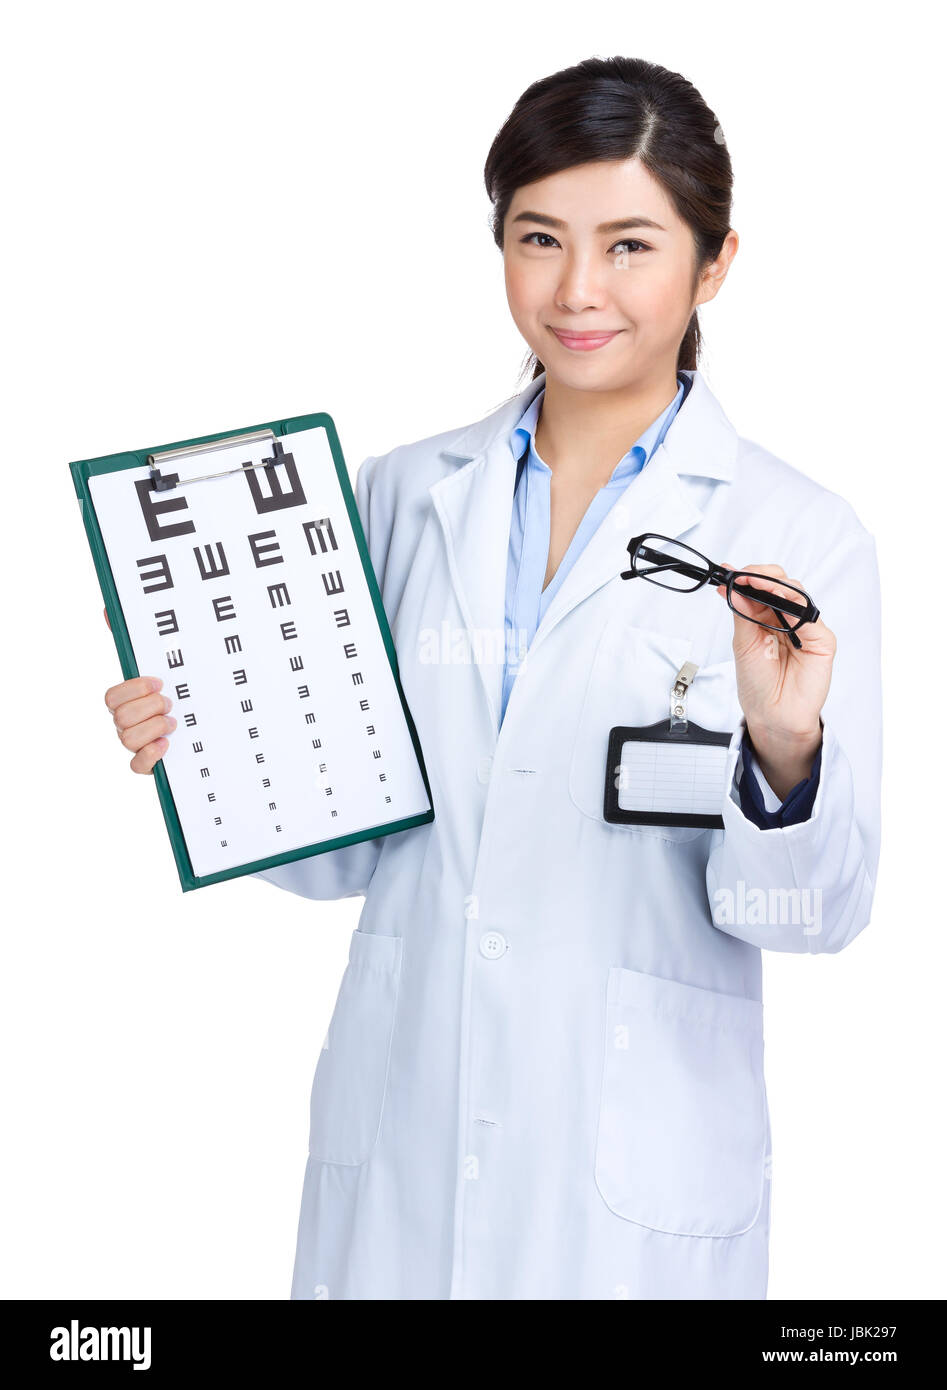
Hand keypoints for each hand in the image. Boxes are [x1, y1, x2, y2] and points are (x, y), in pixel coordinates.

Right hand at [103, 606, 175, 773]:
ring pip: (127, 739)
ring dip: (154, 728)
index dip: (134, 689)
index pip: (112, 697)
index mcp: (128, 701)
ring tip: (174, 723)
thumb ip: (138, 641)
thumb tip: (109, 610)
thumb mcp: (166, 665)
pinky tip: (167, 745)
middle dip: (149, 708)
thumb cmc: (181, 692)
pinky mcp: (148, 765)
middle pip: (120, 718)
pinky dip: (151, 755)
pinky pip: (136, 766)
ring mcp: (136, 745)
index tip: (159, 682)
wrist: (211, 727)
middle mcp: (128, 724)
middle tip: (171, 703)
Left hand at [716, 564, 835, 799]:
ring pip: (796, 594)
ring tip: (755, 582)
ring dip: (775, 584)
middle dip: (761, 575)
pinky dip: (794, 602)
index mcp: (767, 619)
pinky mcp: (821, 640)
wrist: (773, 715)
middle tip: (743, 575)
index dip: (746, 577)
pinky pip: (810, 614)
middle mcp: (787, 619)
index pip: (761, 588)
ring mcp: (805, 627)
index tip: (729, 572)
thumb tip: (732, 585)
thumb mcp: (743, 644)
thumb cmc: (758, 684)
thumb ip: (741, 613)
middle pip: (781, 585)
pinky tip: (777, 598)